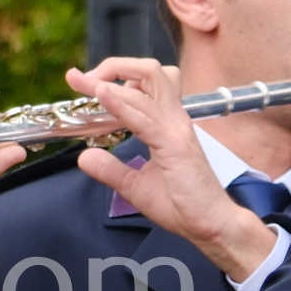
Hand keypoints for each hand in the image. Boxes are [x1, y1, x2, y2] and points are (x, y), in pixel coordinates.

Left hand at [66, 58, 274, 281]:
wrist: (211, 225)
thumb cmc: (182, 205)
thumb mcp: (136, 186)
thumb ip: (111, 169)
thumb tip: (85, 157)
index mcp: (167, 123)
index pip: (142, 85)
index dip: (112, 76)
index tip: (80, 80)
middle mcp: (173, 118)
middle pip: (149, 70)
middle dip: (114, 65)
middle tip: (83, 79)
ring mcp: (176, 128)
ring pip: (150, 81)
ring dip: (113, 76)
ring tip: (86, 83)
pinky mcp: (175, 144)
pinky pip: (145, 115)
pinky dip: (120, 102)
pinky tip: (101, 96)